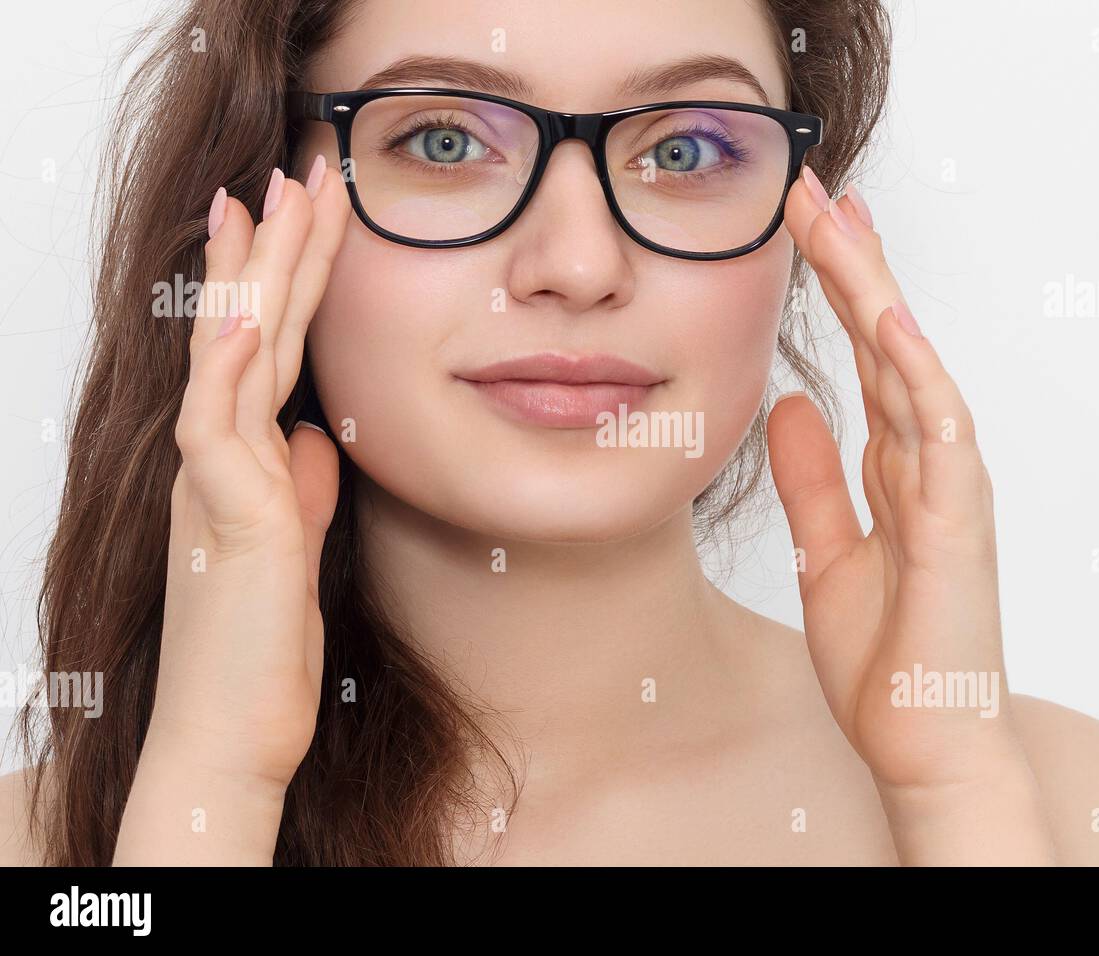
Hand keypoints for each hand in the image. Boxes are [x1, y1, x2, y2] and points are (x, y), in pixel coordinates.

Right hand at [145, 161, 348, 791]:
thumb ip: (302, 487)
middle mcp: (219, 459)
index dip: (286, 280)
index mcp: (242, 461)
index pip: (268, 349)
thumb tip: (316, 440)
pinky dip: (231, 369)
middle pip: (249, 332)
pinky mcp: (227, 521)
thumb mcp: (296, 547)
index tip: (302, 213)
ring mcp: (215, 484)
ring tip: (269, 199)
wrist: (235, 732)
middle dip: (276, 249)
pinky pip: (220, 429)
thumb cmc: (258, 648)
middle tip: (296, 171)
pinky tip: (247, 314)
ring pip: (228, 359)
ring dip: (253, 279)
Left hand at [770, 169, 1053, 862]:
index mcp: (898, 467)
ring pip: (913, 366)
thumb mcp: (826, 554)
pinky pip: (939, 432)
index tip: (812, 226)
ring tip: (841, 220)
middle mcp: (929, 461)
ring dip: (877, 292)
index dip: (841, 290)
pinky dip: (915, 374)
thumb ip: (814, 482)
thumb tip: (789, 407)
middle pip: (888, 341)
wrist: (924, 742)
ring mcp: (948, 485)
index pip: (867, 357)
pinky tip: (885, 321)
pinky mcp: (956, 520)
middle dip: (853, 263)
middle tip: (817, 191)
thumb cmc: (890, 658)